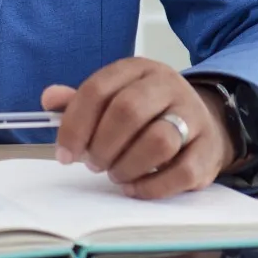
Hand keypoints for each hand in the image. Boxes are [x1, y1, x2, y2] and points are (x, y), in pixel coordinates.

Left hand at [41, 58, 234, 198]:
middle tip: (94, 164)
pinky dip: (151, 186)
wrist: (205, 124)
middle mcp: (168, 86)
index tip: (65, 153)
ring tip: (116, 174)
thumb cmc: (148, 114)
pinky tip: (135, 187)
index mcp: (138, 69)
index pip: (98, 89)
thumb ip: (81, 101)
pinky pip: (181, 172)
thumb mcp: (115, 98)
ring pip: (158, 141)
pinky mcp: (209, 150)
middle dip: (102, 145)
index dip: (75, 124)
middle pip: (127, 111)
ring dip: (127, 166)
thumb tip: (49, 98)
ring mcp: (193, 116)